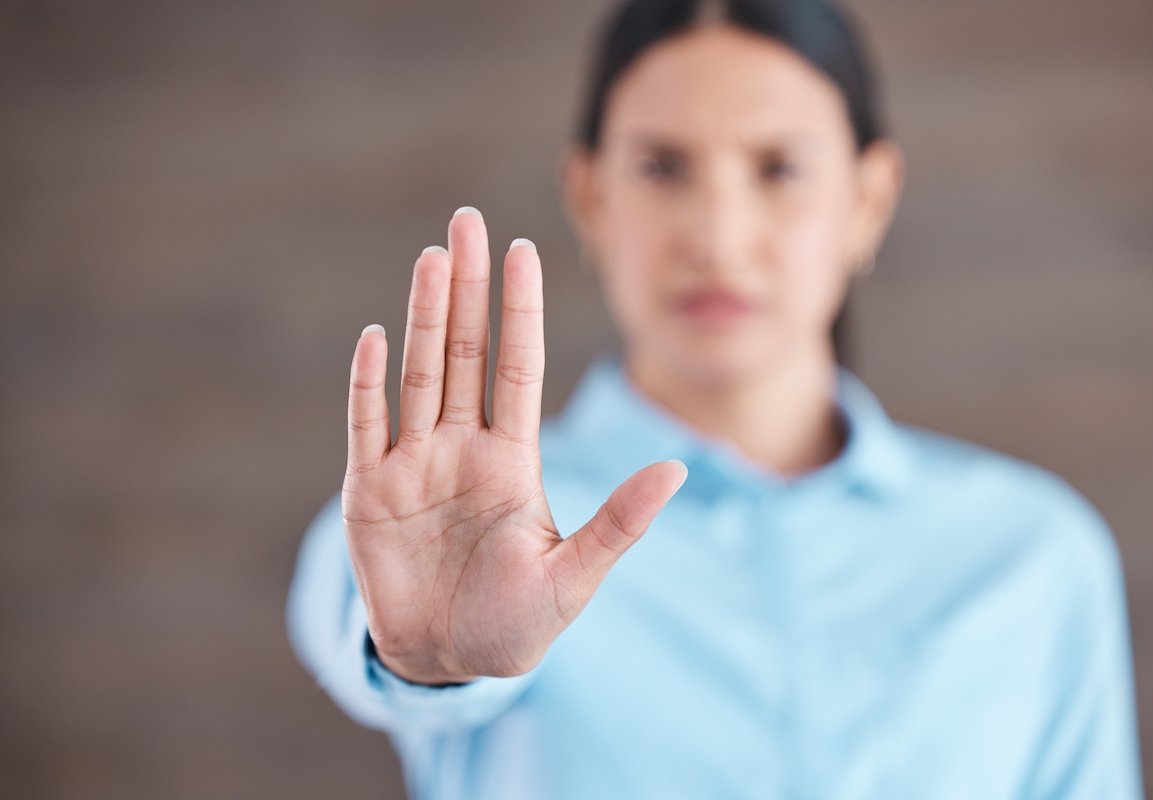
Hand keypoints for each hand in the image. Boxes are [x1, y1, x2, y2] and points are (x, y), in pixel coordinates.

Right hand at [342, 207, 687, 684]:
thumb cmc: (516, 624)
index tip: (524, 251)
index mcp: (513, 460)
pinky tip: (376, 337)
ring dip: (423, 316)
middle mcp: (463, 447)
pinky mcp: (369, 492)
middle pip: (465, 352)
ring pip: (419, 373)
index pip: (519, 367)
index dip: (520, 310)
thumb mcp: (574, 577)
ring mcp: (414, 464)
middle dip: (468, 288)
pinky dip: (368, 384)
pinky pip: (366, 425)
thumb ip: (619, 523)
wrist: (448, 663)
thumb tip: (678, 470)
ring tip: (432, 257)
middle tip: (468, 221)